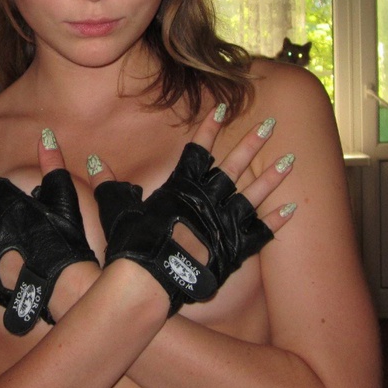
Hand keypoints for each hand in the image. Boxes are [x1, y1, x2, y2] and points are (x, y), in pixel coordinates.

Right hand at [90, 107, 295, 314]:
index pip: (198, 149)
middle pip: (235, 164)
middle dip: (253, 143)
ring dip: (273, 176)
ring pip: (254, 193)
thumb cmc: (133, 243)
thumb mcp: (118, 208)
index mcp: (181, 186)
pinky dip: (276, 221)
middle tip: (271, 124)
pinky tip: (292, 209)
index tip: (222, 109)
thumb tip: (94, 161)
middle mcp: (207, 198)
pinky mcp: (235, 248)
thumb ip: (109, 184)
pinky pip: (261, 231)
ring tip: (293, 159)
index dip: (209, 128)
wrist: (151, 279)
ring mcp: (224, 222)